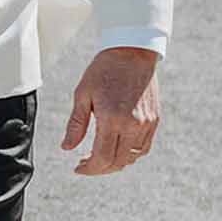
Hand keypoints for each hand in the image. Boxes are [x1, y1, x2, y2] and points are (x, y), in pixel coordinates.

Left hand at [61, 48, 160, 175]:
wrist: (132, 52)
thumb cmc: (104, 70)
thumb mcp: (82, 95)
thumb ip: (76, 125)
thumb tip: (67, 148)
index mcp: (112, 118)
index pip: (102, 158)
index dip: (89, 169)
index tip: (78, 168)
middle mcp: (132, 124)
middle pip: (117, 162)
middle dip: (100, 169)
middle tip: (86, 165)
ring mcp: (146, 123)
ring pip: (132, 157)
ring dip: (115, 162)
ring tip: (100, 156)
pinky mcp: (154, 120)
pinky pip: (144, 147)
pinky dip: (130, 154)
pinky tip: (117, 148)